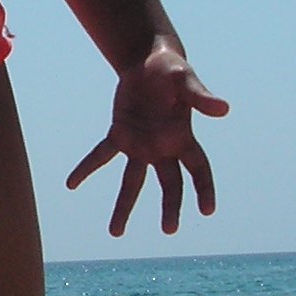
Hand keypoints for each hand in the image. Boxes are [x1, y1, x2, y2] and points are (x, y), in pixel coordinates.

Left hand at [67, 39, 226, 235]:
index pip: (199, 169)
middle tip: (169, 229)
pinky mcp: (120, 135)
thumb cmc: (172, 71)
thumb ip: (200, 97)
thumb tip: (223, 109)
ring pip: (132, 182)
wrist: (149, 62)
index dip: (204, 189)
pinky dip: (86, 168)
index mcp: (184, 138)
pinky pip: (101, 155)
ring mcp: (140, 145)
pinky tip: (72, 183)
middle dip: (170, 208)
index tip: (206, 210)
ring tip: (115, 233)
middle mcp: (163, 148)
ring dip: (124, 206)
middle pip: (169, 185)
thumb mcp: (185, 80)